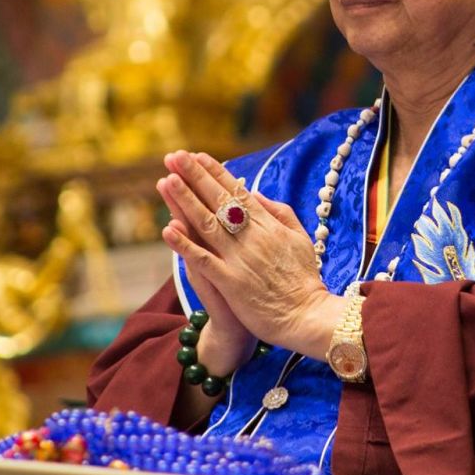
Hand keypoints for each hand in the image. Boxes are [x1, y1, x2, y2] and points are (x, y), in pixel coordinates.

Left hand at [158, 151, 337, 357]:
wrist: (307, 317)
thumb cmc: (304, 280)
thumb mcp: (300, 239)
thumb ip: (280, 213)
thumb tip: (256, 193)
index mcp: (269, 226)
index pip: (237, 193)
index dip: (216, 173)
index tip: (198, 156)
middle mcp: (253, 237)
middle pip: (219, 201)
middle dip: (195, 177)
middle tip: (175, 157)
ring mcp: (240, 259)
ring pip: (207, 224)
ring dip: (185, 201)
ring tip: (166, 181)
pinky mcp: (231, 282)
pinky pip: (203, 259)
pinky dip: (185, 244)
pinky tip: (168, 229)